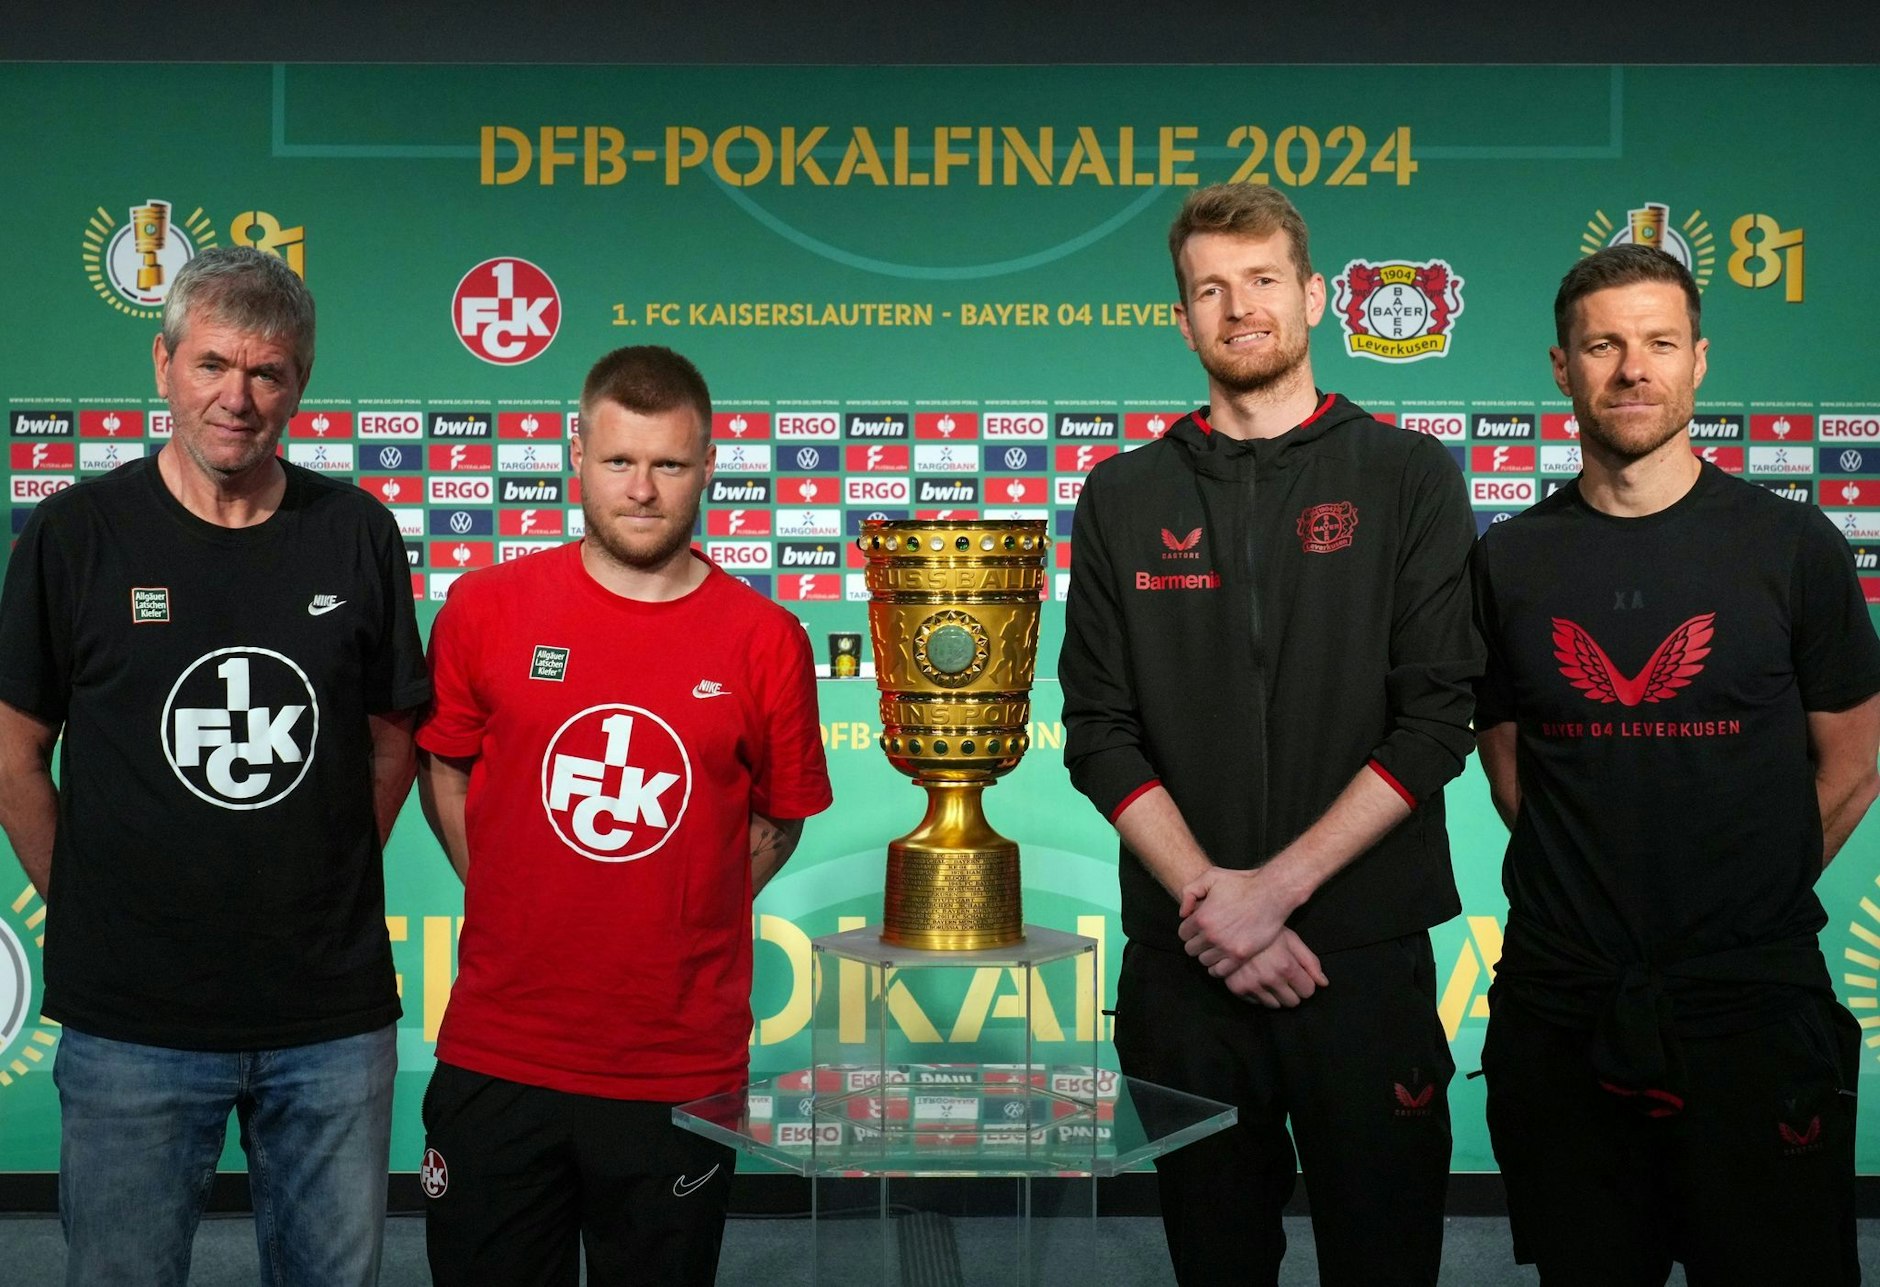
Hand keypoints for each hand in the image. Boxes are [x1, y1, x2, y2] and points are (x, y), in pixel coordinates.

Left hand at [1177, 865, 1298, 964]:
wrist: (1271, 894)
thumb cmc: (1242, 883)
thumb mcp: (1211, 876)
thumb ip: (1190, 891)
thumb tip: (1183, 914)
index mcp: (1201, 917)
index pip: (1183, 934)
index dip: (1190, 930)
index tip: (1199, 928)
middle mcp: (1210, 935)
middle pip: (1191, 949)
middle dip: (1197, 942)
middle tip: (1207, 937)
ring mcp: (1225, 947)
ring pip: (1204, 961)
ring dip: (1208, 954)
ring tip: (1216, 946)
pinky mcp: (1240, 956)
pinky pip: (1220, 971)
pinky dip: (1218, 967)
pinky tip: (1223, 958)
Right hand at [1223, 930, 1327, 1008]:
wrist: (1231, 927)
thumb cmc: (1265, 931)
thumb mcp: (1291, 939)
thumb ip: (1310, 962)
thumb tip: (1324, 983)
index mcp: (1286, 966)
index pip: (1308, 991)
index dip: (1305, 983)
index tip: (1298, 976)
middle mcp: (1270, 979)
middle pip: (1292, 1002)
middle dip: (1292, 991)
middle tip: (1284, 977)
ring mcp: (1253, 985)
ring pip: (1275, 1006)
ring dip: (1275, 995)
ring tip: (1269, 977)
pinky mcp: (1237, 989)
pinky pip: (1256, 1003)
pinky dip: (1258, 994)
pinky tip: (1255, 978)